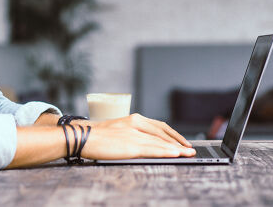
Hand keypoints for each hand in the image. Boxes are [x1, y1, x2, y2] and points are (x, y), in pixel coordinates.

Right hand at [76, 113, 195, 159]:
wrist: (82, 136)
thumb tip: (143, 141)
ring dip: (177, 148)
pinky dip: (166, 151)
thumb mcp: (117, 129)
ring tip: (188, 153)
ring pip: (160, 141)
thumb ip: (130, 132)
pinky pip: (153, 149)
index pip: (159, 126)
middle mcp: (136, 123)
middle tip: (190, 148)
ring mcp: (134, 134)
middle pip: (163, 133)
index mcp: (133, 118)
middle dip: (178, 141)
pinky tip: (175, 154)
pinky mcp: (131, 145)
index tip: (182, 141)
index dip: (173, 134)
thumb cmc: (96, 135)